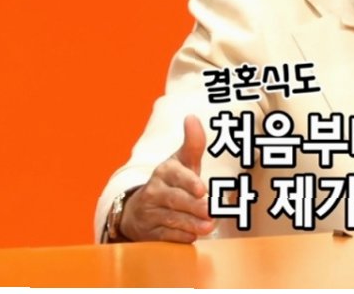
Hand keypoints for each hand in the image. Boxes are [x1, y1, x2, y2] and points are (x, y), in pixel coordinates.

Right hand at [119, 114, 215, 242]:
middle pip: (176, 200)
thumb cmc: (173, 181)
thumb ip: (193, 143)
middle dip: (195, 207)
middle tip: (212, 212)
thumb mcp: (182, 162)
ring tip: (209, 227)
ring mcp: (150, 212)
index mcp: (165, 171)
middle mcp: (155, 191)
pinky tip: (192, 236)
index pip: (176, 175)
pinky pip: (165, 236)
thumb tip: (192, 117)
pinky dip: (179, 237)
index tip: (201, 189)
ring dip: (191, 224)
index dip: (189, 182)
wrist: (141, 208)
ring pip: (172, 219)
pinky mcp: (149, 232)